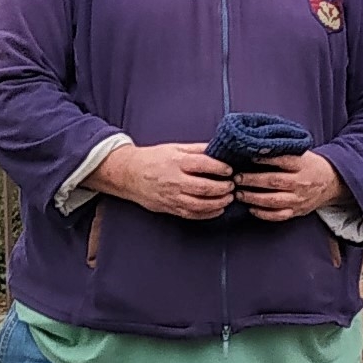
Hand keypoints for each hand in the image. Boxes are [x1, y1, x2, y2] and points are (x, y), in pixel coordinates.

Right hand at [93, 140, 234, 220]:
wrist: (129, 174)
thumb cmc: (153, 159)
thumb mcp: (174, 147)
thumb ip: (197, 149)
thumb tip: (218, 149)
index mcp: (176, 161)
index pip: (203, 165)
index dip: (220, 168)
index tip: (230, 170)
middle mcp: (175, 180)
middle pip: (204, 187)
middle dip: (223, 188)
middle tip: (232, 186)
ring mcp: (172, 196)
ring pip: (200, 204)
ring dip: (218, 203)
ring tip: (228, 198)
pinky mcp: (170, 208)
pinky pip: (192, 215)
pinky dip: (208, 214)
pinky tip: (217, 210)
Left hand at [236, 151, 346, 221]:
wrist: (330, 182)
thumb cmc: (310, 165)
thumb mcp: (301, 153)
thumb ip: (283, 151)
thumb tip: (257, 145)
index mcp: (302, 164)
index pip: (282, 160)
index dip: (265, 158)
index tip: (248, 156)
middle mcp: (301, 182)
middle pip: (274, 181)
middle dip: (253, 180)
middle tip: (237, 178)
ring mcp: (299, 199)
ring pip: (274, 200)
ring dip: (254, 198)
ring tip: (239, 194)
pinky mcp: (297, 211)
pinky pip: (279, 215)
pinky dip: (263, 213)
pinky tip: (251, 208)